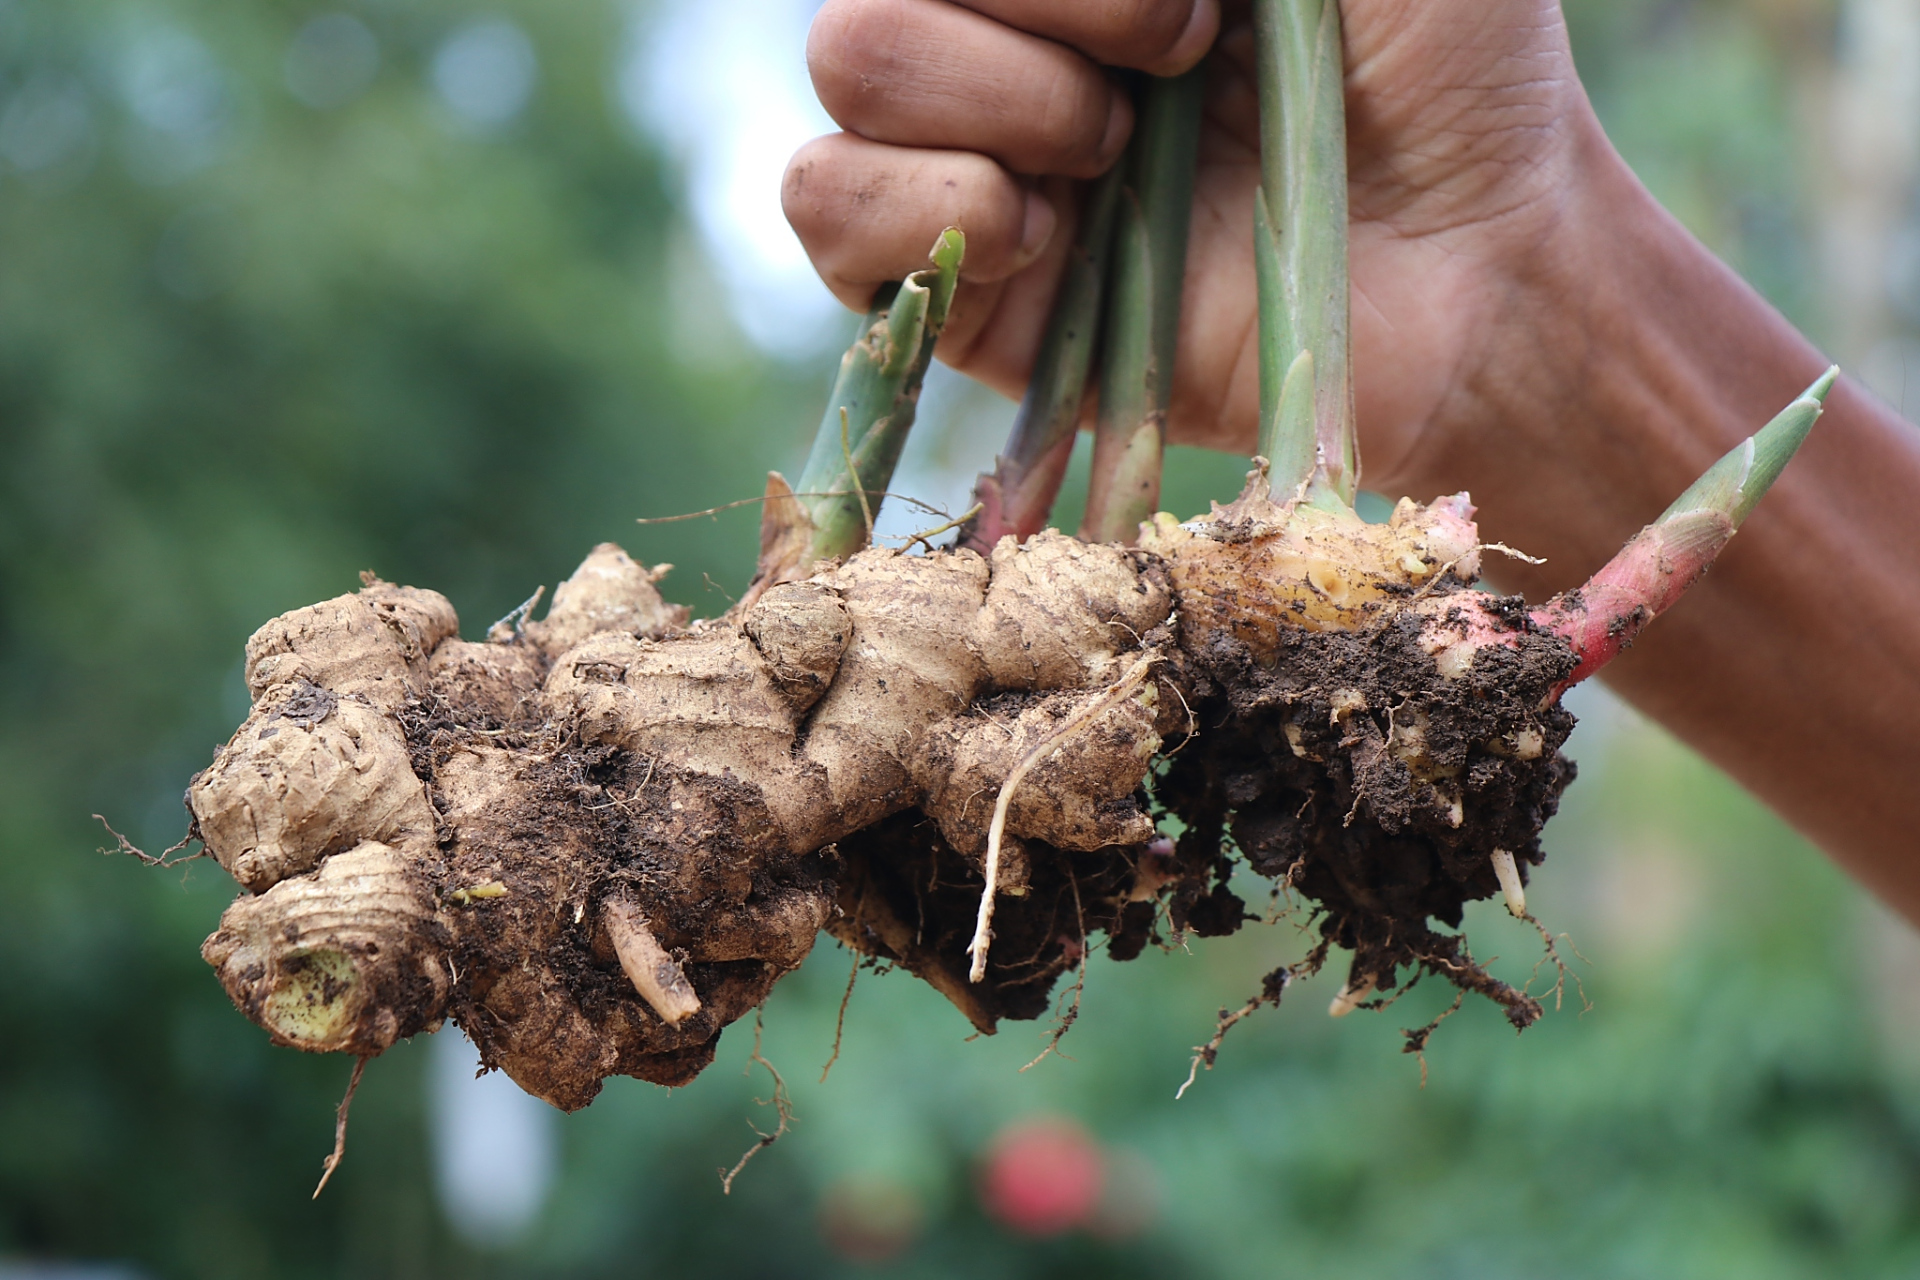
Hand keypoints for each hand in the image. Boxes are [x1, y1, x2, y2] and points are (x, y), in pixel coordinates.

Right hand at [783, 0, 1602, 495]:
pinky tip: (1050, 236)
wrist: (1476, 275)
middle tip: (1182, 54)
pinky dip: (933, 208)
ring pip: (850, 63)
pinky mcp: (963, 291)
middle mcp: (1013, 31)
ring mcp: (976, 155)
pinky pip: (829, 210)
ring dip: (1005, 99)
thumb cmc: (1448, 67)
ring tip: (1126, 157)